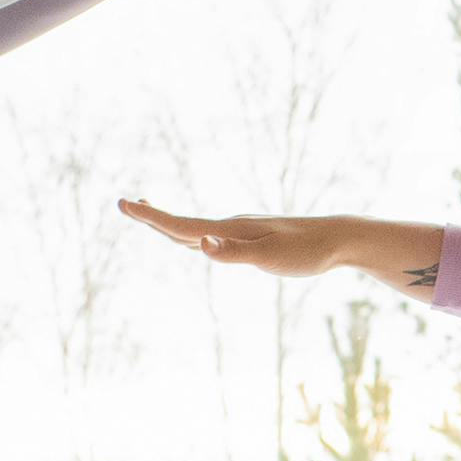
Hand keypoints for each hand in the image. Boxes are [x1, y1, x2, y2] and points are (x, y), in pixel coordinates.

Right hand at [119, 199, 440, 291]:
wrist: (337, 239)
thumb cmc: (306, 251)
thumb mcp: (270, 257)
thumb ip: (233, 252)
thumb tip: (199, 244)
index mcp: (230, 230)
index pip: (181, 225)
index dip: (151, 217)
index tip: (123, 203)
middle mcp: (231, 227)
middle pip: (182, 224)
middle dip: (153, 217)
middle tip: (125, 204)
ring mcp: (241, 232)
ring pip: (196, 229)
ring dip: (170, 225)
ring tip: (149, 215)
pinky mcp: (253, 239)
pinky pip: (213, 237)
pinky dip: (193, 235)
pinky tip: (194, 239)